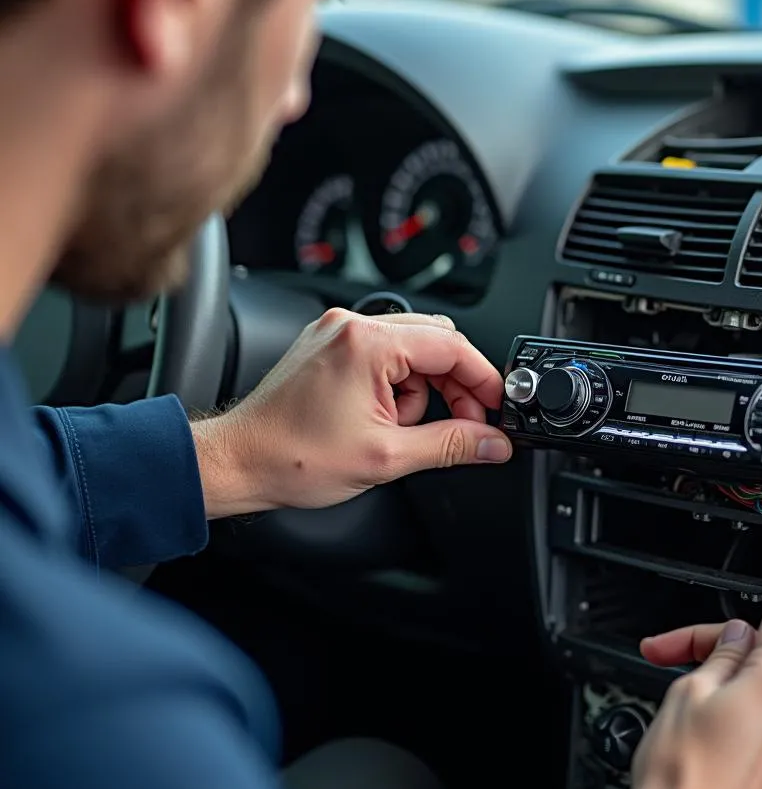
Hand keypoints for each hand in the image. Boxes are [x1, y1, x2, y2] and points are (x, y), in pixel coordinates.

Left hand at [191, 309, 512, 517]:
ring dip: (422, 391)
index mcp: (367, 343)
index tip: (497, 409)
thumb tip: (493, 443)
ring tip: (399, 432)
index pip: (452, 347)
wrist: (237, 462)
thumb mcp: (386, 458)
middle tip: (464, 426)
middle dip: (455, 386)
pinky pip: (383, 357)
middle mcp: (351, 326)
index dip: (483, 381)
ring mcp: (337, 334)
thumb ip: (451, 445)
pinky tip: (382, 421)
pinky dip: (396, 387)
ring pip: (411, 350)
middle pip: (435, 341)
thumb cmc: (291, 457)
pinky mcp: (328, 348)